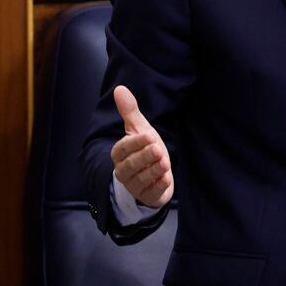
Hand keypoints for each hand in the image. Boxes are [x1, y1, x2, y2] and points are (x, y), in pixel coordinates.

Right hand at [110, 84, 173, 208]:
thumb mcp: (139, 130)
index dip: (135, 143)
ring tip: (165, 163)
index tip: (149, 135)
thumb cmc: (144, 150)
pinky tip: (166, 179)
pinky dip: (159, 187)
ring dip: (154, 171)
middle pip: (131, 165)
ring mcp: (134, 186)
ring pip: (142, 179)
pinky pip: (151, 193)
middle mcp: (123, 171)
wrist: (153, 175)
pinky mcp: (147, 196)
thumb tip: (120, 88)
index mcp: (119, 154)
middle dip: (145, 157)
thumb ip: (130, 112)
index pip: (123, 148)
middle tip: (158, 149)